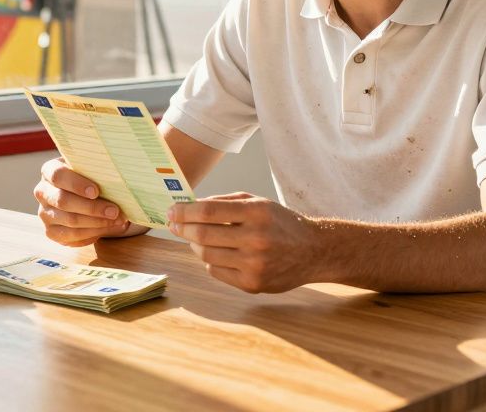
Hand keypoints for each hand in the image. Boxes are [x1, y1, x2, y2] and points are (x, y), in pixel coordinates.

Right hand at [33, 157, 145, 245]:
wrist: (82, 196)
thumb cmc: (90, 179)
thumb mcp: (91, 171)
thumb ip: (98, 173)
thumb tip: (120, 182)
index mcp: (49, 171)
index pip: (58, 175)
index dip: (76, 184)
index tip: (96, 191)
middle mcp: (42, 191)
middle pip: (63, 201)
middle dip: (92, 207)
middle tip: (115, 210)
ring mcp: (44, 213)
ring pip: (70, 220)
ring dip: (97, 222)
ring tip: (117, 220)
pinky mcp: (50, 231)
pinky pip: (71, 236)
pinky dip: (92, 233)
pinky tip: (108, 228)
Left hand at [167, 192, 320, 293]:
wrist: (313, 251)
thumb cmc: (280, 223)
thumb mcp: (258, 202)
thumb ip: (225, 202)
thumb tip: (189, 207)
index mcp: (257, 212)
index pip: (209, 211)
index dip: (185, 211)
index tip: (172, 211)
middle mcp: (256, 239)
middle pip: (203, 235)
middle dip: (182, 228)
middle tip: (174, 224)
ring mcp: (255, 264)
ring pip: (207, 255)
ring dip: (195, 245)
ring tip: (196, 238)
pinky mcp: (253, 284)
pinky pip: (216, 271)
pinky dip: (210, 260)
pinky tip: (217, 253)